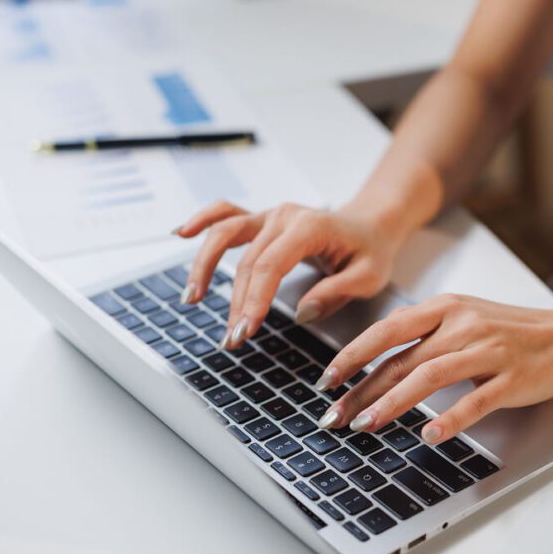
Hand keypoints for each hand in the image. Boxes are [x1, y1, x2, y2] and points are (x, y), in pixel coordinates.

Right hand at [175, 201, 408, 347]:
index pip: (270, 266)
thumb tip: (302, 312)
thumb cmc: (370, 251)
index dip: (253, 300)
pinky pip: (226, 214)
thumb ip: (336, 293)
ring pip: (226, 235)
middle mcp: (284, 216)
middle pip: (247, 261)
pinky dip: (203, 221)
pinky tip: (181, 234)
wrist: (371, 225)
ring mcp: (270, 215)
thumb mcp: (369, 276)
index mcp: (310, 227)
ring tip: (191, 299)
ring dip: (204, 265)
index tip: (244, 331)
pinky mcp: (262, 219)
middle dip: (235, 302)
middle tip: (231, 339)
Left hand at [314, 295, 552, 442]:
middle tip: (335, 416)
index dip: (353, 355)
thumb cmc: (508, 330)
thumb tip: (374, 359)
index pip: (387, 330)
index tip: (327, 379)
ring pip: (429, 376)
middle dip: (362, 390)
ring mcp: (487, 351)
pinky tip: (428, 435)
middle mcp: (461, 325)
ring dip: (392, 403)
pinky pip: (474, 400)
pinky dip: (449, 418)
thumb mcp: (462, 317)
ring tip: (367, 425)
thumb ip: (422, 333)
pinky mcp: (510, 379)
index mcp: (444, 307)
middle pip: (401, 359)